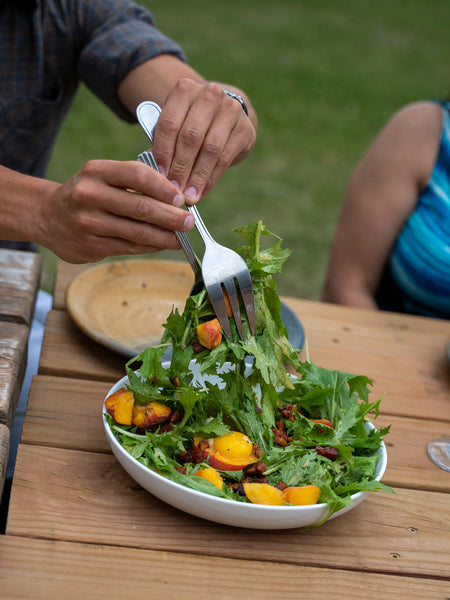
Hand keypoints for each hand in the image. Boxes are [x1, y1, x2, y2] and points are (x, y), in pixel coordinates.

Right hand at [39, 159, 194, 262]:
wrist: (48, 216)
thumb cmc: (88, 194)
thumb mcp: (104, 176)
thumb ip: (135, 181)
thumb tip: (177, 195)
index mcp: (96, 171)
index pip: (137, 174)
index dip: (164, 187)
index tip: (182, 199)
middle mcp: (89, 195)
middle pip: (140, 206)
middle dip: (170, 216)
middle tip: (189, 222)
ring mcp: (88, 222)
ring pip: (136, 231)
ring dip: (164, 237)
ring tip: (181, 238)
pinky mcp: (90, 245)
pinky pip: (128, 247)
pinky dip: (150, 246)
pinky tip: (163, 244)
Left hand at [152, 79, 256, 202]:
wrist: (223, 114)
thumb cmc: (190, 123)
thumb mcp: (175, 126)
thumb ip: (164, 145)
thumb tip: (154, 173)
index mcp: (184, 90)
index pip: (170, 123)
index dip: (163, 152)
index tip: (159, 177)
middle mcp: (209, 94)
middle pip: (191, 137)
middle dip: (181, 168)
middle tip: (174, 192)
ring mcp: (231, 109)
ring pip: (210, 149)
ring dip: (197, 177)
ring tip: (189, 196)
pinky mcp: (245, 128)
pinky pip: (225, 158)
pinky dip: (211, 178)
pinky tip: (202, 191)